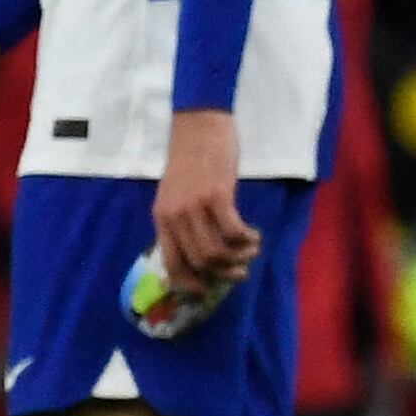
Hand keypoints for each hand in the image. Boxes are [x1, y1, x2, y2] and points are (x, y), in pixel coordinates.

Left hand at [151, 107, 260, 299]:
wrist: (199, 124)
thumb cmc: (192, 157)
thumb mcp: (178, 192)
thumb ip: (185, 219)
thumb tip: (201, 249)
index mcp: (162, 217)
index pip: (170, 263)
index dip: (189, 283)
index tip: (208, 290)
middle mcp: (174, 216)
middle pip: (197, 261)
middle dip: (222, 273)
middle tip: (241, 273)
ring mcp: (194, 206)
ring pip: (215, 250)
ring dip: (238, 257)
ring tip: (251, 251)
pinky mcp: (217, 195)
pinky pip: (233, 230)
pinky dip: (246, 239)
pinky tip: (254, 235)